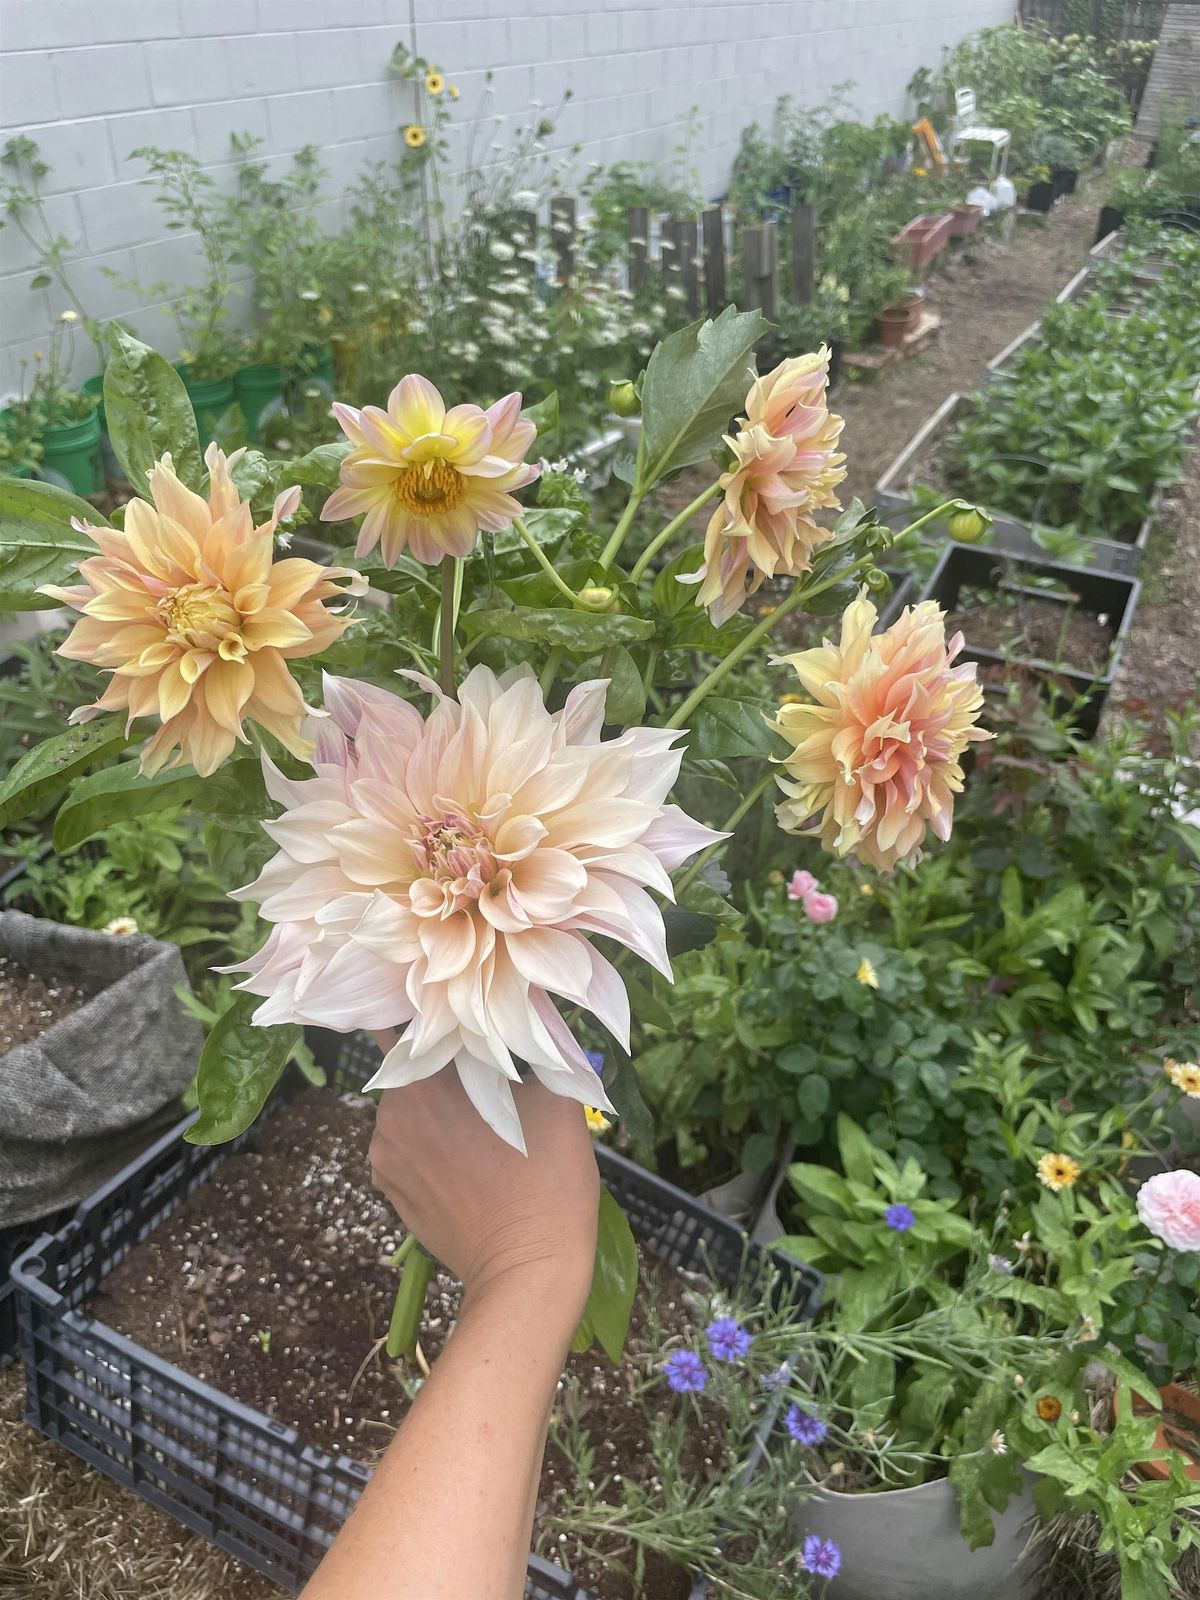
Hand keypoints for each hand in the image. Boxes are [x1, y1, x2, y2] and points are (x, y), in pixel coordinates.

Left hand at [368, 1032, 598, 1320]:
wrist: (529, 1272)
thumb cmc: (548, 1180)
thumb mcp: (555, 1098)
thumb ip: (533, 1047)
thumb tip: (526, 1013)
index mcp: (421, 1083)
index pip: (412, 1023)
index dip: (439, 1012)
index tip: (469, 1013)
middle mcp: (389, 1117)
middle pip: (414, 1068)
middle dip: (446, 1065)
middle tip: (491, 1072)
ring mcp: (385, 1159)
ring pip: (411, 1109)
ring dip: (438, 1106)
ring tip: (485, 1121)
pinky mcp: (391, 1193)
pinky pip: (408, 1148)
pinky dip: (432, 1143)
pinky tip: (471, 1157)